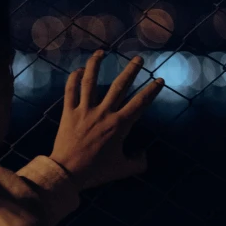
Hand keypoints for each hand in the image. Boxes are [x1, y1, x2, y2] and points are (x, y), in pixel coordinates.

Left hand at [49, 51, 164, 191]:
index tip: (159, 80)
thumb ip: (138, 162)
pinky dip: (74, 78)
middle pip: (119, 86)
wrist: (67, 173)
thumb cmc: (96, 172)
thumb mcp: (122, 170)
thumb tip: (144, 154)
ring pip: (91, 81)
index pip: (140, 103)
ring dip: (97, 64)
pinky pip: (71, 91)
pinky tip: (79, 69)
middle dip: (131, 70)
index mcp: (119, 125)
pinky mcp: (68, 113)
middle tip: (138, 58)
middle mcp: (103, 113)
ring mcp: (84, 111)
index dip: (152, 91)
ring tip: (102, 52)